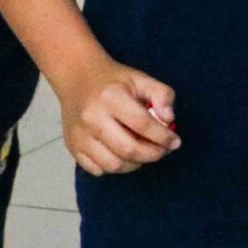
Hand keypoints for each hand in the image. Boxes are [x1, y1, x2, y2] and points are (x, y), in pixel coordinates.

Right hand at [59, 58, 178, 175]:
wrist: (77, 79)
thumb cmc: (114, 81)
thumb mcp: (142, 79)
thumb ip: (162, 95)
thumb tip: (169, 120)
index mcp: (110, 97)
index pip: (142, 124)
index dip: (163, 137)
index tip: (176, 142)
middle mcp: (91, 118)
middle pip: (127, 149)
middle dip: (152, 154)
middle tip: (163, 151)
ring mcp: (79, 135)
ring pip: (112, 164)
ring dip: (135, 164)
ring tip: (144, 153)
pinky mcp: (71, 147)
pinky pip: (96, 169)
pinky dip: (115, 167)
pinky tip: (124, 155)